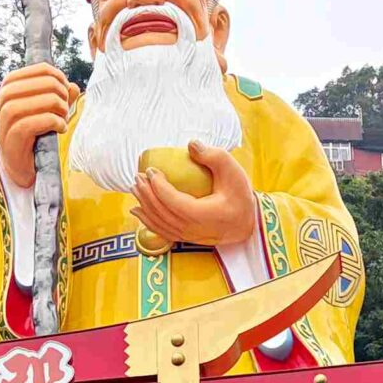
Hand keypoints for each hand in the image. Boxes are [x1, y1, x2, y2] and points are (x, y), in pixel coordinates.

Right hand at [0, 61, 76, 188]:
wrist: (18, 161)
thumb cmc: (34, 131)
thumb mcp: (48, 109)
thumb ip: (61, 96)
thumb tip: (73, 87)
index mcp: (11, 84)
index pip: (42, 68)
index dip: (61, 79)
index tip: (66, 95)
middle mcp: (4, 97)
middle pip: (43, 82)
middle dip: (61, 94)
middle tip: (65, 109)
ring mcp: (5, 117)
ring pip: (38, 100)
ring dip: (58, 108)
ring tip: (63, 119)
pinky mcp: (11, 136)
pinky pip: (34, 122)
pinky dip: (53, 123)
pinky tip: (60, 129)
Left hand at [132, 141, 257, 248]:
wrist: (246, 223)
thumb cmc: (240, 196)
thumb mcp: (233, 172)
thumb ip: (213, 156)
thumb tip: (190, 144)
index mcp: (204, 215)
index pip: (174, 202)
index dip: (158, 187)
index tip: (150, 170)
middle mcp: (193, 229)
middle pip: (162, 213)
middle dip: (146, 194)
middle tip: (138, 176)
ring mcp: (188, 237)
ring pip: (159, 223)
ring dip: (144, 205)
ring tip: (135, 188)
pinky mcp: (186, 238)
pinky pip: (162, 231)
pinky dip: (147, 221)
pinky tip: (137, 211)